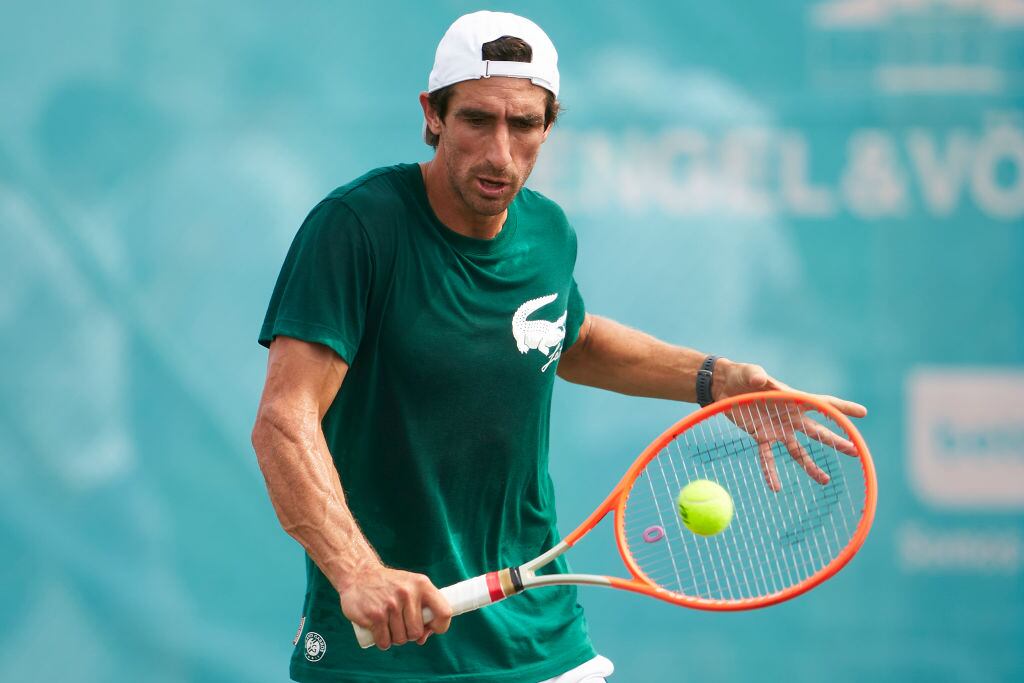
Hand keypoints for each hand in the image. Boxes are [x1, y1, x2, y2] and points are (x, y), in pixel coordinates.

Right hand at [339, 562, 452, 649]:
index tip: (430, 628)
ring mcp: (391, 605)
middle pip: (416, 632)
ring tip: (388, 624)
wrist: (359, 574)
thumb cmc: (390, 585)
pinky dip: (382, 641)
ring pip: (400, 639)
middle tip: (400, 624)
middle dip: (409, 634)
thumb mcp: (411, 586)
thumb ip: (423, 609)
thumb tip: (423, 638)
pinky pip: (384, 642)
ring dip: (394, 638)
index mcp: (422, 585)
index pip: (444, 612)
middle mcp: (408, 593)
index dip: (440, 627)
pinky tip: (379, 631)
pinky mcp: (375, 615)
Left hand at [712, 359, 867, 491]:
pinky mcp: (761, 436)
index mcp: (792, 398)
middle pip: (817, 431)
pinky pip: (767, 457)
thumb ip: (755, 375)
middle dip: (836, 441)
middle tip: (855, 451)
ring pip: (798, 451)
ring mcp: (777, 428)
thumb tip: (759, 378)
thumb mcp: (748, 372)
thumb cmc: (741, 375)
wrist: (724, 386)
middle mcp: (789, 416)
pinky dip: (770, 472)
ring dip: (810, 466)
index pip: (822, 403)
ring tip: (825, 481)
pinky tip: (775, 488)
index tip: (862, 413)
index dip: (842, 407)